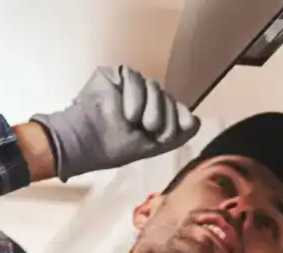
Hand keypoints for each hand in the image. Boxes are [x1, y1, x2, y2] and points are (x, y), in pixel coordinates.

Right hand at [30, 66, 199, 181]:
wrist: (86, 141)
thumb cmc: (113, 147)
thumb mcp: (151, 146)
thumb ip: (177, 133)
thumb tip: (196, 121)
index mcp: (154, 115)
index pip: (180, 110)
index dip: (179, 120)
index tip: (165, 135)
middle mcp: (146, 99)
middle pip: (170, 99)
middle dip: (163, 118)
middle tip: (148, 130)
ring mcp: (132, 86)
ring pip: (156, 87)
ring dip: (150, 109)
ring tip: (134, 122)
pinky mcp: (117, 74)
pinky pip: (137, 78)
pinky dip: (135, 98)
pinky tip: (127, 113)